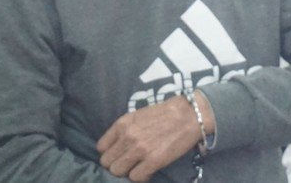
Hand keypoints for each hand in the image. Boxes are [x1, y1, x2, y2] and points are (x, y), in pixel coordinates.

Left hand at [97, 92, 213, 181]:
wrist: (188, 115)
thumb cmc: (164, 114)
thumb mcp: (138, 115)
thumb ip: (124, 129)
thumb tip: (115, 145)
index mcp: (122, 124)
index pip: (101, 147)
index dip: (109, 153)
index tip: (118, 154)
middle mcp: (128, 137)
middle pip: (107, 162)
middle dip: (116, 164)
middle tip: (128, 163)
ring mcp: (140, 150)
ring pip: (118, 171)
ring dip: (127, 171)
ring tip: (137, 167)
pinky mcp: (153, 161)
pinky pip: (135, 177)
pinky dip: (140, 176)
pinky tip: (147, 170)